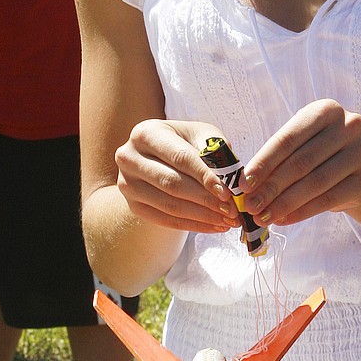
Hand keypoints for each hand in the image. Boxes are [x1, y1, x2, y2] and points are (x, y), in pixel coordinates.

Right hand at [115, 119, 241, 234]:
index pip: (180, 158)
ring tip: (228, 221)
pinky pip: (165, 220)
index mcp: (146, 133)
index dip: (205, 176)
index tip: (228, 192)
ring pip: (169, 205)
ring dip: (203, 216)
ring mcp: (127, 183)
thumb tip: (234, 179)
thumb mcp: (200, 136)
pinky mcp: (133, 205)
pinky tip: (215, 226)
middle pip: (172, 183)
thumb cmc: (185, 143)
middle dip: (206, 199)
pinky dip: (193, 225)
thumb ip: (216, 152)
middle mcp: (129, 157)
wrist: (159, 157)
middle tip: (232, 210)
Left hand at [241, 100, 360, 226]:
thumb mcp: (300, 145)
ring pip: (316, 182)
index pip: (288, 139)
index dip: (263, 163)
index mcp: (325, 110)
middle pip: (302, 162)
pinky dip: (303, 212)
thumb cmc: (318, 153)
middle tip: (251, 206)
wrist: (356, 169)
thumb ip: (276, 160)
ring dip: (285, 203)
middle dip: (272, 187)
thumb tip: (246, 186)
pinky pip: (330, 199)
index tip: (243, 185)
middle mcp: (349, 126)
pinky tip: (284, 219)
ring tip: (264, 217)